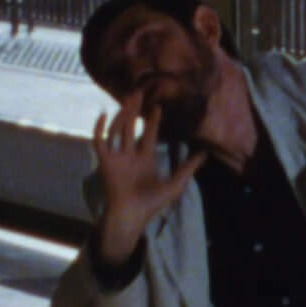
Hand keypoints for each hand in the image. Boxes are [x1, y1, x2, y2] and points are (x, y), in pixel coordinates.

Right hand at [90, 89, 205, 265]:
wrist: (132, 214)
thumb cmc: (152, 202)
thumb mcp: (176, 183)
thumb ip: (189, 167)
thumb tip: (205, 153)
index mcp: (146, 159)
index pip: (149, 134)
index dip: (154, 120)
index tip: (159, 106)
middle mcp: (130, 155)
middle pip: (132, 127)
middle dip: (135, 111)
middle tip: (139, 92)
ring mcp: (117, 157)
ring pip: (118, 129)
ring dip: (122, 114)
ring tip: (128, 98)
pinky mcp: (104, 161)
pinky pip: (99, 141)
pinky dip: (100, 128)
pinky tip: (104, 114)